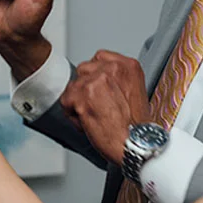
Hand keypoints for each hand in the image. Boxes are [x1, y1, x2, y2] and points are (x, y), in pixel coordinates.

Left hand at [60, 50, 150, 164]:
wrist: (136, 144)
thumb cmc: (137, 127)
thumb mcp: (135, 92)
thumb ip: (117, 80)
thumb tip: (101, 79)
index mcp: (128, 65)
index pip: (99, 58)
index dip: (96, 76)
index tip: (100, 88)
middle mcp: (112, 68)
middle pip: (84, 70)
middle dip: (86, 88)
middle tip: (99, 105)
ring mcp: (96, 79)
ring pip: (73, 86)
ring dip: (79, 102)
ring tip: (96, 115)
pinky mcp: (82, 94)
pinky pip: (66, 101)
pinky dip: (73, 115)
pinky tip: (89, 122)